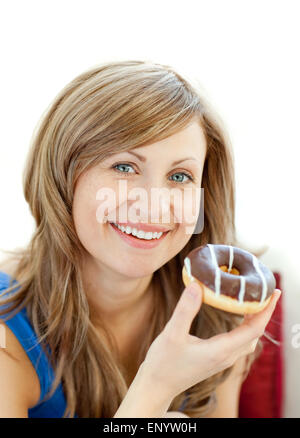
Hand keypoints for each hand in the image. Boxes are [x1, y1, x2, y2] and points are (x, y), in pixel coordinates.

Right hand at [142, 281, 280, 399]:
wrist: (157, 386)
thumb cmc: (163, 363)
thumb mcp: (172, 334)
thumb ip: (185, 310)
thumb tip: (196, 285)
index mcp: (220, 350)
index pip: (254, 329)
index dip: (266, 310)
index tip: (274, 292)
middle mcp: (226, 356)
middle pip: (255, 333)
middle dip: (264, 312)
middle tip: (266, 291)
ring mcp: (222, 360)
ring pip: (248, 339)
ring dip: (255, 320)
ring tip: (255, 301)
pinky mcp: (216, 360)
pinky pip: (239, 342)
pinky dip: (245, 327)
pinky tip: (238, 316)